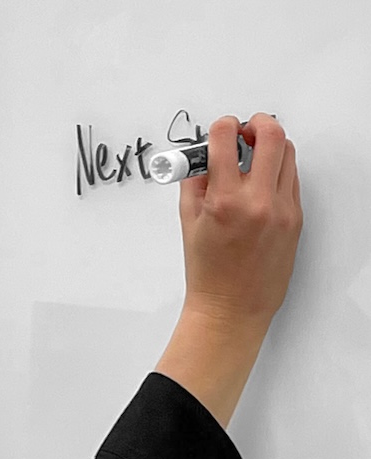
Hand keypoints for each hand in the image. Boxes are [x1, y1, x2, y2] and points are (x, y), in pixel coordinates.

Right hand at [178, 113, 302, 329]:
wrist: (232, 307)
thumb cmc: (208, 273)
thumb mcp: (189, 223)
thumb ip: (194, 184)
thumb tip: (201, 157)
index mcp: (224, 201)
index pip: (225, 138)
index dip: (221, 127)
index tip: (219, 131)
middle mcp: (257, 201)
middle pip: (270, 134)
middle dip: (255, 124)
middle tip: (244, 132)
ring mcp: (282, 209)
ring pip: (287, 153)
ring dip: (270, 146)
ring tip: (253, 158)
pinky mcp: (296, 217)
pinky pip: (291, 179)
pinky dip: (277, 171)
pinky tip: (262, 183)